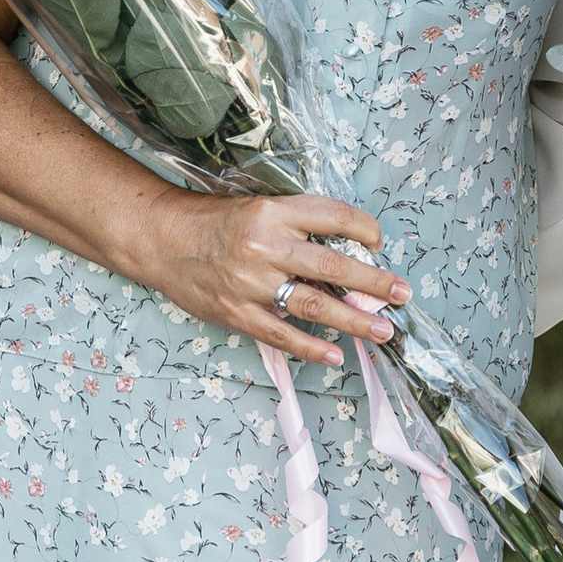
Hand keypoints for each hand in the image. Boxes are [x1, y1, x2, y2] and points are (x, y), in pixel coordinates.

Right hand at [122, 187, 407, 365]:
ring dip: (354, 320)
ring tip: (383, 330)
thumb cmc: (213, 222)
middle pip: (333, 266)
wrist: (160, 239)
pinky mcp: (236, 312)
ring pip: (314, 305)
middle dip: (374, 283)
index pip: (333, 217)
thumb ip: (296, 226)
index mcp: (274, 212)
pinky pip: (281, 334)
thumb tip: (345, 252)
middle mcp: (266, 246)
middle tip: (402, 294)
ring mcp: (250, 283)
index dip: (364, 229)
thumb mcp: (257, 207)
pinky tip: (336, 354)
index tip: (379, 242)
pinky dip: (311, 347)